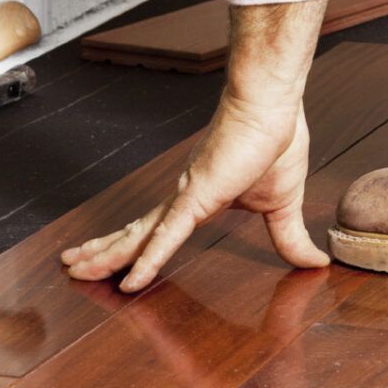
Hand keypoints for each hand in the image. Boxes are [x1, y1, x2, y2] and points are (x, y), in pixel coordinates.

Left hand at [62, 89, 326, 292]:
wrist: (273, 105)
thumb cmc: (275, 141)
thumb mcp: (283, 206)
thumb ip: (289, 238)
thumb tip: (314, 263)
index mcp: (197, 201)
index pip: (158, 231)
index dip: (135, 247)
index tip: (114, 263)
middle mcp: (181, 200)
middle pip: (134, 233)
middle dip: (102, 251)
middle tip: (72, 266)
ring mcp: (184, 198)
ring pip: (138, 236)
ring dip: (106, 255)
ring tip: (75, 269)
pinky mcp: (196, 197)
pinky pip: (167, 236)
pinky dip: (148, 260)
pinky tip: (130, 281)